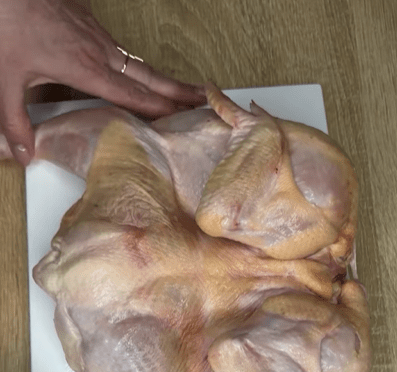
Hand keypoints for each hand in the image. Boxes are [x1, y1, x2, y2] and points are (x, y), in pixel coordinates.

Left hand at [0, 0, 205, 165]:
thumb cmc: (7, 23)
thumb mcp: (5, 79)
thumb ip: (15, 120)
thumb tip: (24, 153)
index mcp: (85, 68)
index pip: (132, 95)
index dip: (159, 109)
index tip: (184, 119)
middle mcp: (98, 51)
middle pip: (149, 77)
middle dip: (180, 91)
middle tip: (206, 101)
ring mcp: (97, 36)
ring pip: (140, 63)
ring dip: (165, 80)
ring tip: (187, 92)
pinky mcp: (90, 24)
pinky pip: (124, 51)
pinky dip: (142, 67)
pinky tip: (143, 74)